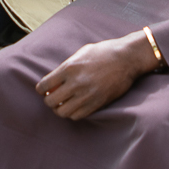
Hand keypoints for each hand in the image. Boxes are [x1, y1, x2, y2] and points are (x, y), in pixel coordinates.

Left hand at [36, 31, 161, 119]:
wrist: (127, 58)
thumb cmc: (103, 52)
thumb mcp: (80, 54)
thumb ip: (66, 67)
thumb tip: (53, 80)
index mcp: (69, 68)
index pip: (44, 86)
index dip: (41, 90)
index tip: (44, 90)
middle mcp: (76, 83)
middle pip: (50, 102)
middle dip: (49, 101)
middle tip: (53, 97)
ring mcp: (87, 95)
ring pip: (62, 112)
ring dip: (60, 109)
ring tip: (64, 104)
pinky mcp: (97, 104)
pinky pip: (77, 116)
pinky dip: (73, 113)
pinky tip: (76, 106)